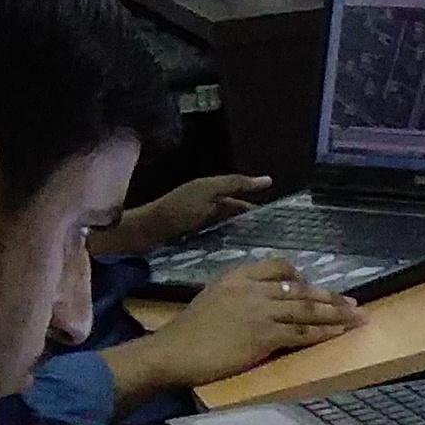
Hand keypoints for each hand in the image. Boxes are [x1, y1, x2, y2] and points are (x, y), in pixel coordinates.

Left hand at [100, 173, 270, 258]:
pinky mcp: (191, 232)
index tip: (278, 205)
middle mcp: (204, 199)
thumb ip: (236, 185)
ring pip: (225, 218)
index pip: (238, 185)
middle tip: (273, 225)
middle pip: (232, 203)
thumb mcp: (209, 193)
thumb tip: (268, 179)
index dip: (255, 190)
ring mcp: (197, 216)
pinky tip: (237, 244)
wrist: (146, 231)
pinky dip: (228, 234)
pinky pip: (216, 231)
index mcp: (208, 186)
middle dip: (250, 211)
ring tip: (259, 237)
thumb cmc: (178, 210)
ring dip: (240, 225)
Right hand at [125, 259, 358, 393]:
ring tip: (357, 316)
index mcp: (237, 276)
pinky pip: (302, 333)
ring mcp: (261, 312)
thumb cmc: (187, 333)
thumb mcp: (213, 299)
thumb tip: (266, 303)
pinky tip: (339, 333)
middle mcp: (253, 289)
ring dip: (337, 314)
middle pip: (301, 289)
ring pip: (308, 310)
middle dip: (331, 296)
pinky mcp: (265, 335)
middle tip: (353, 301)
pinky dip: (324, 333)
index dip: (301, 276)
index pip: (278, 267)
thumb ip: (240, 296)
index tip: (314, 284)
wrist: (172, 352)